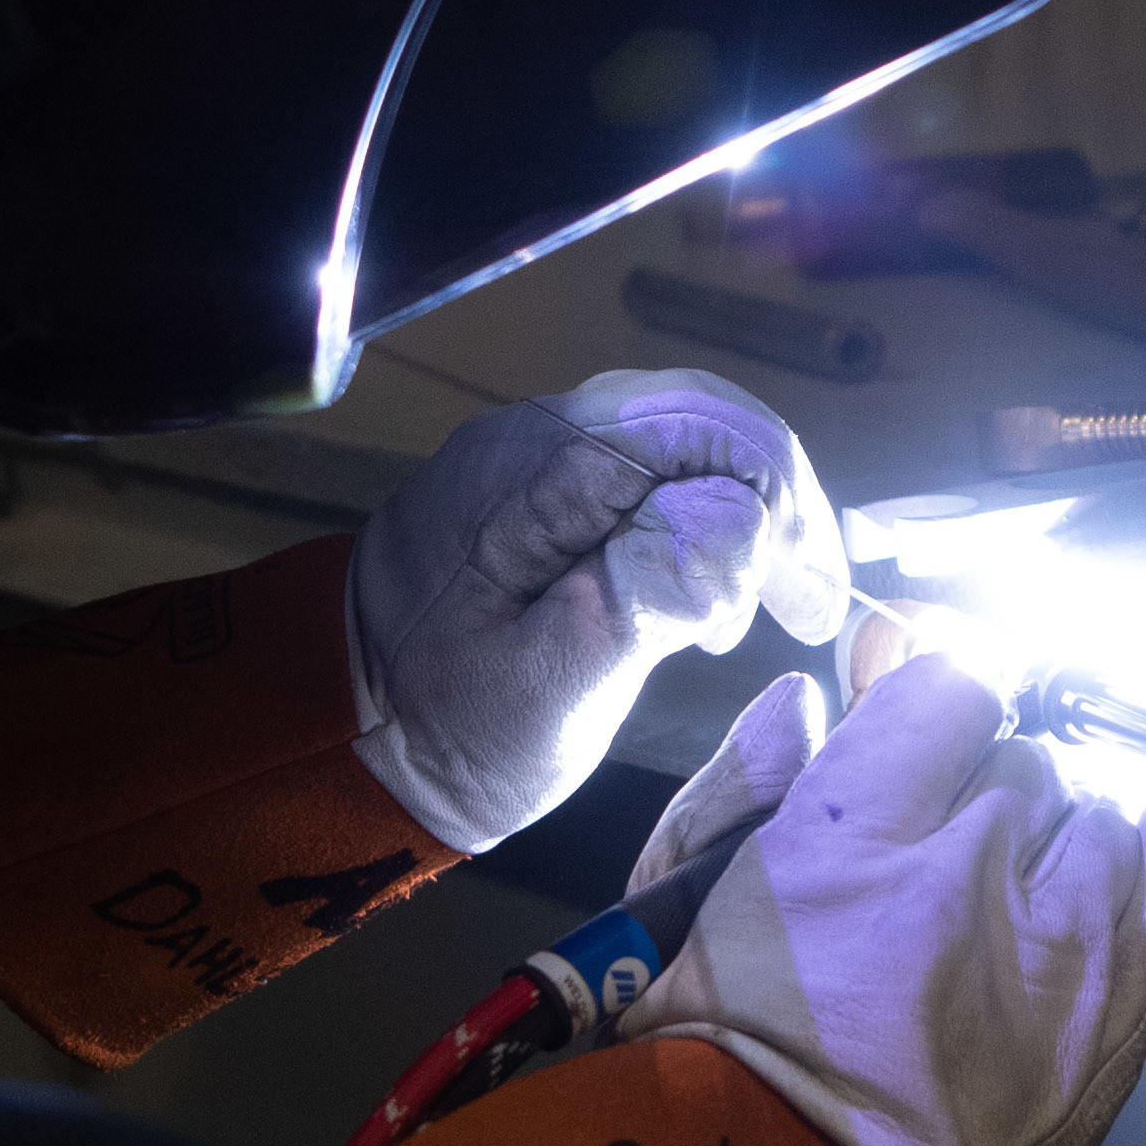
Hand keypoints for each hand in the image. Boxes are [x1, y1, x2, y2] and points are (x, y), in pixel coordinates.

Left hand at [345, 368, 852, 852]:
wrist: (339, 728)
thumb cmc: (446, 728)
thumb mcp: (550, 686)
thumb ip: (645, 596)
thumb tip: (739, 522)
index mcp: (538, 471)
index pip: (704, 429)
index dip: (781, 504)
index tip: (807, 605)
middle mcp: (535, 434)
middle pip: (699, 417)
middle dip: (773, 501)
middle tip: (805, 603)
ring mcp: (530, 450)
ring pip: (676, 436)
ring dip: (738, 509)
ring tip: (754, 609)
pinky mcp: (532, 482)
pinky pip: (639, 465)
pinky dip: (693, 516)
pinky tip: (700, 591)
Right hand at [621, 654, 1145, 1145]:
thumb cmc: (713, 1082)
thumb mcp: (670, 911)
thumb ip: (738, 786)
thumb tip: (804, 699)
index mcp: (850, 836)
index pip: (945, 685)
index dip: (927, 698)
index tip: (911, 730)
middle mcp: (976, 871)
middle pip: (1023, 759)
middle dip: (981, 790)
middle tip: (932, 854)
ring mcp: (1067, 948)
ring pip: (1102, 815)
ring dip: (1059, 837)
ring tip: (1012, 894)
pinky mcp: (1122, 1015)